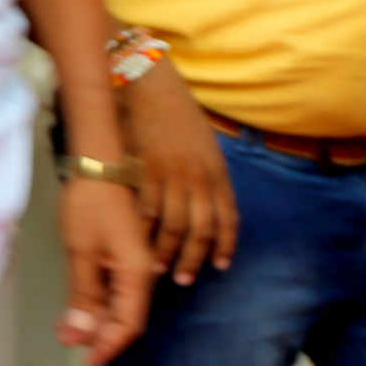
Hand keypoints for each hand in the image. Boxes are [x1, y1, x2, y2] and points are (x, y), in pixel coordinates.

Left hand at [53, 174, 156, 365]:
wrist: (99, 162)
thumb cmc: (90, 204)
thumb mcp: (81, 253)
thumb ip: (83, 296)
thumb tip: (79, 336)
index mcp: (138, 274)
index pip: (129, 325)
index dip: (109, 346)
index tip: (88, 362)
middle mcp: (142, 271)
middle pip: (126, 317)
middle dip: (98, 335)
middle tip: (69, 343)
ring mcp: (134, 260)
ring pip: (119, 302)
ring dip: (95, 318)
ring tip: (66, 328)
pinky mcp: (123, 251)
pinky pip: (115, 285)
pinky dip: (97, 299)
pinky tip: (78, 304)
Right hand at [120, 59, 238, 285]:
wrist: (150, 86)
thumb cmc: (178, 115)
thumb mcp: (206, 146)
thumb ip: (209, 177)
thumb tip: (208, 207)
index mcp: (217, 172)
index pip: (228, 218)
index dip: (225, 245)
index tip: (219, 267)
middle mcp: (199, 177)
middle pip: (201, 229)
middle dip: (193, 259)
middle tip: (183, 280)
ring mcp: (172, 176)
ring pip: (173, 226)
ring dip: (166, 253)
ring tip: (157, 270)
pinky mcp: (145, 172)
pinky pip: (146, 211)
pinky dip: (143, 233)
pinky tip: (137, 244)